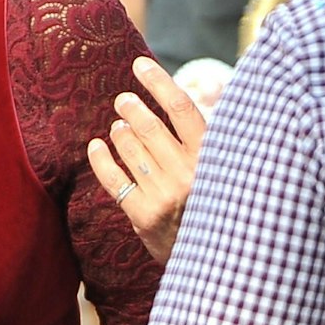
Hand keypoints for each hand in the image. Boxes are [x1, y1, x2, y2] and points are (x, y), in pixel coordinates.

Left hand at [87, 57, 206, 263]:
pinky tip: (96, 147)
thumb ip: (214, 132)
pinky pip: (114, 180)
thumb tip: (203, 88)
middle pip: (150, 128)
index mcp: (212, 157)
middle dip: (132, 109)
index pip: (182, 108)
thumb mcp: (229, 167)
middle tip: (123, 100)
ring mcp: (164, 196)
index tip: (140, 64)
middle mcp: (188, 174)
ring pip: (131, 151)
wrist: (219, 260)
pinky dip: (101, 159)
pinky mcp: (143, 216)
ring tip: (118, 126)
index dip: (159, 83)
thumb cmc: (223, 203)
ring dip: (120, 132)